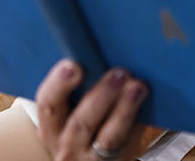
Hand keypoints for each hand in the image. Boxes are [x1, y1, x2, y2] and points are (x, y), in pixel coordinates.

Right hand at [35, 59, 149, 160]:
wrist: (90, 158)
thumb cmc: (83, 119)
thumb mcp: (72, 108)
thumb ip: (80, 85)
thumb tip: (101, 44)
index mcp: (51, 125)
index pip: (48, 104)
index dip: (58, 85)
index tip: (73, 65)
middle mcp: (66, 145)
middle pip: (80, 123)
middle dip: (101, 96)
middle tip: (119, 73)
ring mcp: (91, 158)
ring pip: (109, 137)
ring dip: (124, 109)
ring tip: (138, 87)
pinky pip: (128, 143)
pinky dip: (138, 122)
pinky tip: (147, 103)